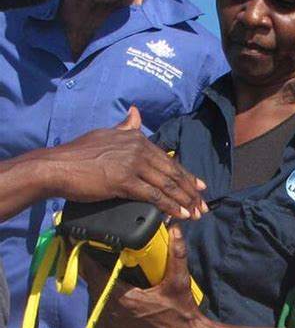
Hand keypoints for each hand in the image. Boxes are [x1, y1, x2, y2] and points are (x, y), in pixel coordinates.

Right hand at [42, 106, 207, 219]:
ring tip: (196, 213)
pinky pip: (154, 196)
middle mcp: (139, 148)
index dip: (187, 175)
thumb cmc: (79, 153)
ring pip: (167, 184)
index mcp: (137, 138)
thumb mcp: (106, 133)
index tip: (200, 187)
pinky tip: (180, 215)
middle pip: (173, 172)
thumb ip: (125, 126)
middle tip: (203, 206)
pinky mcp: (125, 181)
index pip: (168, 160)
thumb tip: (136, 112)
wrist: (58, 165)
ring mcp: (133, 164)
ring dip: (185, 201)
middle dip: (191, 191)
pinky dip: (170, 206)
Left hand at [83, 226, 212, 327]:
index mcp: (127, 299)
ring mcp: (117, 322)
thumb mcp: (179, 280)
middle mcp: (117, 312)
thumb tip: (175, 230)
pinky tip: (112, 284)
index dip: (90, 262)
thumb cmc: (181, 311)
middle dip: (92, 268)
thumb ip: (176, 253)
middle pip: (95, 286)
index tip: (86, 246)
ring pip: (99, 297)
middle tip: (94, 250)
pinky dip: (105, 294)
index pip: (99, 277)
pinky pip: (105, 307)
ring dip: (98, 281)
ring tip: (101, 263)